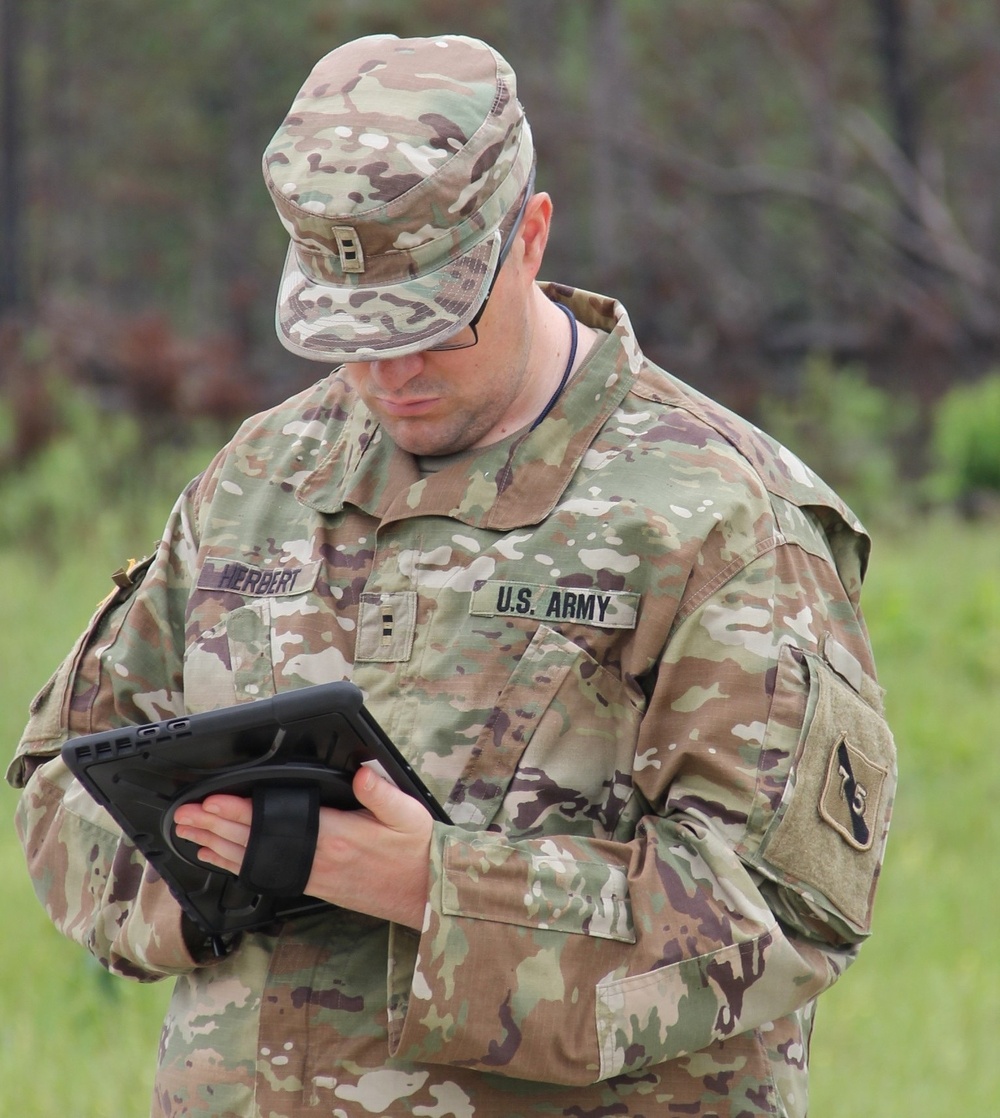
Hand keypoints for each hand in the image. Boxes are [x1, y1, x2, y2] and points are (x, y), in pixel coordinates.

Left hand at [172, 767, 433, 929]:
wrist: (426, 892)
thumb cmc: (416, 851)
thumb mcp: (408, 814)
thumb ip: (381, 793)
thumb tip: (361, 772)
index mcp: (335, 836)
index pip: (276, 821)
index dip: (240, 811)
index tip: (212, 802)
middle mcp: (317, 859)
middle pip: (255, 841)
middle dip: (215, 827)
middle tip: (184, 816)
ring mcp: (313, 875)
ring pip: (255, 860)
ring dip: (219, 846)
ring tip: (189, 834)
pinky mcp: (315, 885)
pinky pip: (267, 872)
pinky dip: (238, 863)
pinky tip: (221, 857)